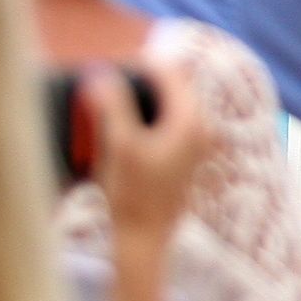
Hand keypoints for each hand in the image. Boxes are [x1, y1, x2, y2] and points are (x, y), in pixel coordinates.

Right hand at [89, 60, 210, 256]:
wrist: (143, 238)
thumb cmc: (133, 194)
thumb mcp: (118, 145)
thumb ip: (111, 105)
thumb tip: (99, 73)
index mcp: (191, 120)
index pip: (169, 72)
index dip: (140, 63)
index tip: (111, 64)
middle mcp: (201, 128)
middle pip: (172, 86)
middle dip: (141, 79)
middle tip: (109, 78)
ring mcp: (196, 143)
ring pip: (168, 104)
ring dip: (142, 98)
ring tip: (110, 98)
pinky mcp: (185, 156)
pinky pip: (167, 122)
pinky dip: (146, 115)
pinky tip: (121, 123)